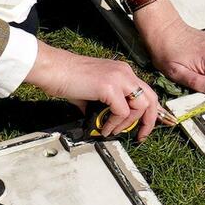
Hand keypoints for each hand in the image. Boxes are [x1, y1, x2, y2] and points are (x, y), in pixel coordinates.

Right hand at [23, 43, 165, 140]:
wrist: (53, 69)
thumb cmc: (67, 79)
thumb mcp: (92, 91)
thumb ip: (103, 104)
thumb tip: (104, 121)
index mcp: (122, 71)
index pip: (146, 91)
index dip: (151, 111)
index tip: (145, 126)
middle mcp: (125, 72)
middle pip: (151, 99)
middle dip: (150, 121)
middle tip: (141, 135)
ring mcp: (119, 78)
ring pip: (141, 106)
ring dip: (129, 123)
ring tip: (114, 130)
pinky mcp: (110, 87)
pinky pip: (122, 112)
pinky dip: (115, 124)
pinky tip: (105, 127)